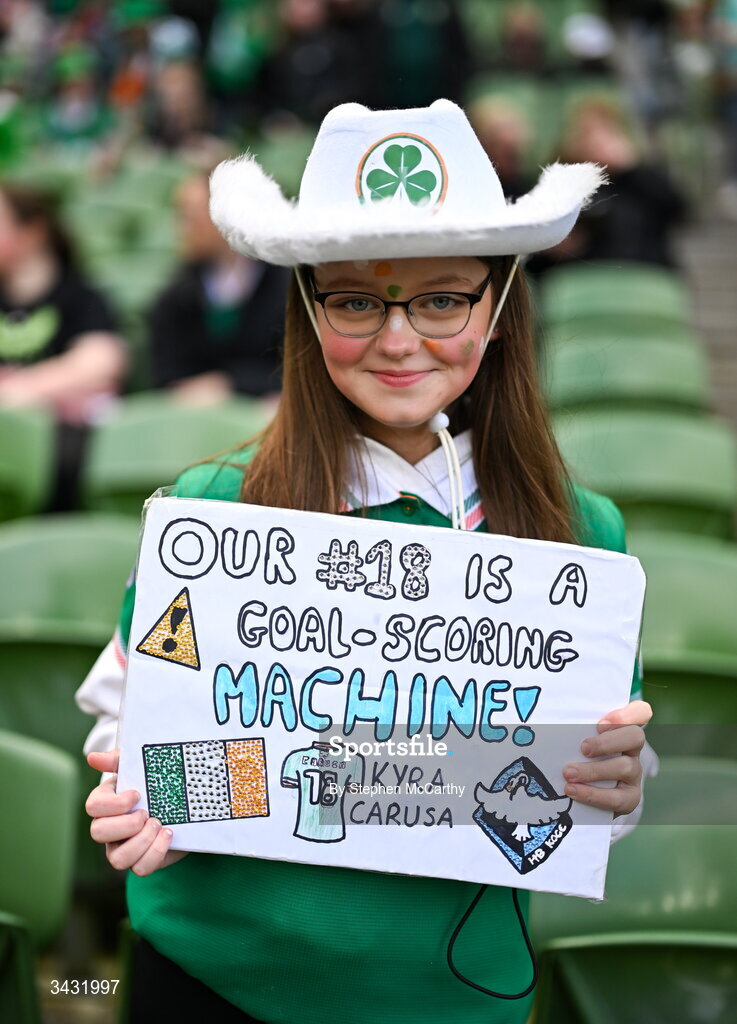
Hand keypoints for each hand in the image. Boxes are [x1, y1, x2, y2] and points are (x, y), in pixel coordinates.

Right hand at [85, 749, 186, 875]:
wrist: (183, 803)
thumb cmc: (154, 783)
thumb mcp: (140, 766)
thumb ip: (117, 760)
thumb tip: (92, 758)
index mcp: (106, 804)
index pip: (93, 807)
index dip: (115, 803)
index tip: (138, 794)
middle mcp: (109, 828)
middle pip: (98, 833)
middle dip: (127, 824)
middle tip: (148, 814)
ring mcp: (123, 847)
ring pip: (117, 860)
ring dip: (141, 841)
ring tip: (159, 823)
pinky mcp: (142, 861)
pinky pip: (140, 869)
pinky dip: (156, 853)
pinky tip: (169, 834)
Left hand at [563, 701, 651, 816]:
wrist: (582, 797)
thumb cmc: (575, 757)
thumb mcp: (574, 740)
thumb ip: (570, 730)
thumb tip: (538, 720)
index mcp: (621, 729)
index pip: (640, 712)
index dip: (627, 714)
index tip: (600, 722)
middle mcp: (632, 749)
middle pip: (635, 736)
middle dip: (608, 742)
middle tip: (583, 748)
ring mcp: (634, 773)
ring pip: (625, 766)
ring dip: (594, 770)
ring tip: (569, 773)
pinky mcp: (630, 798)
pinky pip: (617, 797)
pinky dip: (593, 794)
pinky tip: (573, 791)